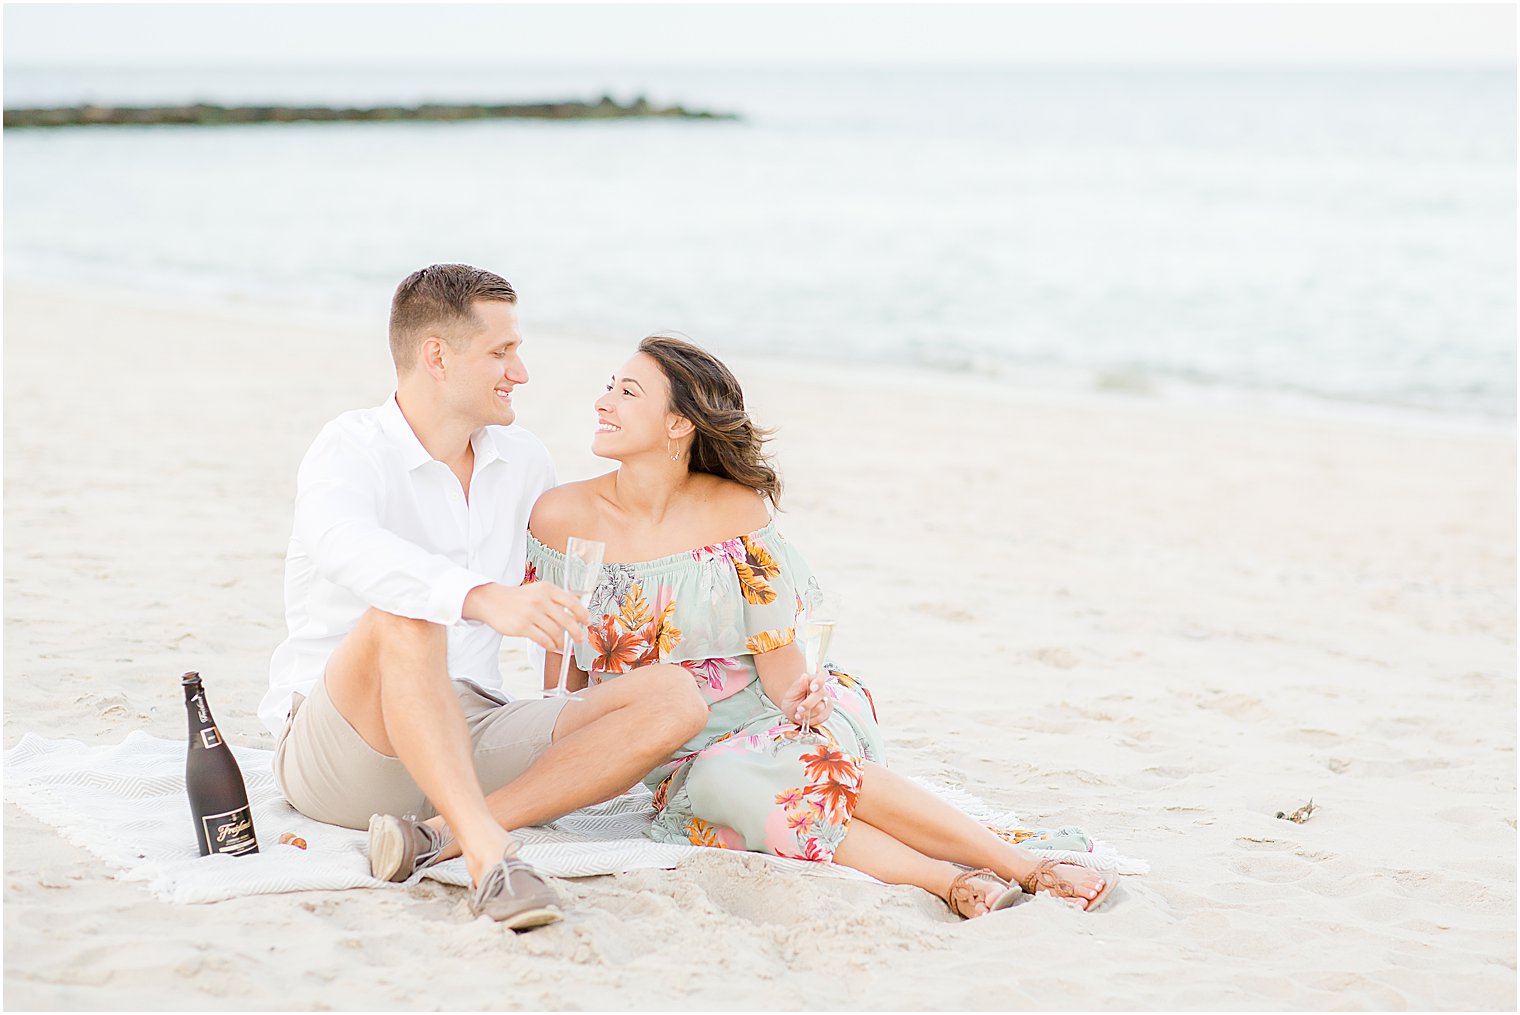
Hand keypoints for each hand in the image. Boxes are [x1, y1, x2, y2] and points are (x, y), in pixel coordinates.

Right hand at [463, 582, 588, 650]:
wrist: (492, 600)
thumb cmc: (518, 598)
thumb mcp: (538, 590)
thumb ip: (556, 598)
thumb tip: (578, 607)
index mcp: (547, 589)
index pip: (572, 602)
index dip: (582, 614)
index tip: (587, 622)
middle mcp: (540, 600)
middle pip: (567, 620)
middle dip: (576, 632)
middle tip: (579, 639)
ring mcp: (531, 613)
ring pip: (555, 632)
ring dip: (562, 642)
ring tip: (562, 645)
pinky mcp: (522, 627)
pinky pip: (543, 640)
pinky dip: (551, 646)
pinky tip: (553, 647)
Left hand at [778, 672, 833, 728]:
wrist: (792, 710)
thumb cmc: (792, 698)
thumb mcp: (791, 692)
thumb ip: (798, 685)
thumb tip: (804, 676)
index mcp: (814, 680)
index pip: (823, 675)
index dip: (820, 681)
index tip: (813, 687)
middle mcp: (822, 690)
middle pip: (821, 694)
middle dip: (809, 703)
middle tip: (799, 709)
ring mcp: (826, 701)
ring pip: (821, 707)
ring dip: (808, 713)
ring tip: (798, 714)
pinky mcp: (827, 712)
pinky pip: (821, 717)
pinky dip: (811, 719)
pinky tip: (804, 718)